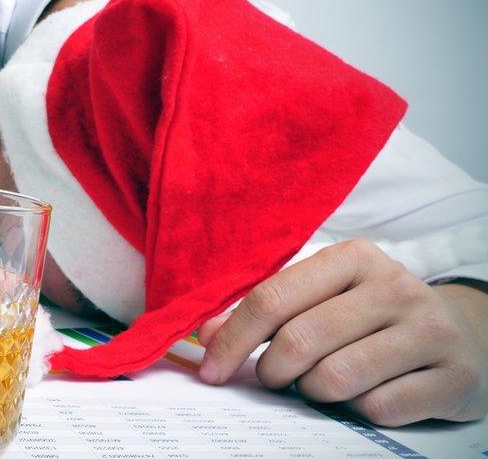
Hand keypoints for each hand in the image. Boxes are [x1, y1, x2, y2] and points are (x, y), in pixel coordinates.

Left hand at [196, 239, 487, 425]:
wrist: (463, 334)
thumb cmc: (372, 316)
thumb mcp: (321, 299)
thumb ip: (265, 313)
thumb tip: (206, 336)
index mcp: (352, 258)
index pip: (272, 298)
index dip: (232, 339)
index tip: (211, 369)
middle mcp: (394, 286)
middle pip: (300, 339)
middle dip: (273, 370)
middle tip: (275, 378)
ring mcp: (429, 329)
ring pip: (337, 377)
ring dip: (315, 392)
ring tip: (321, 383)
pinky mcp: (455, 375)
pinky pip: (379, 408)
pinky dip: (360, 410)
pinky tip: (368, 394)